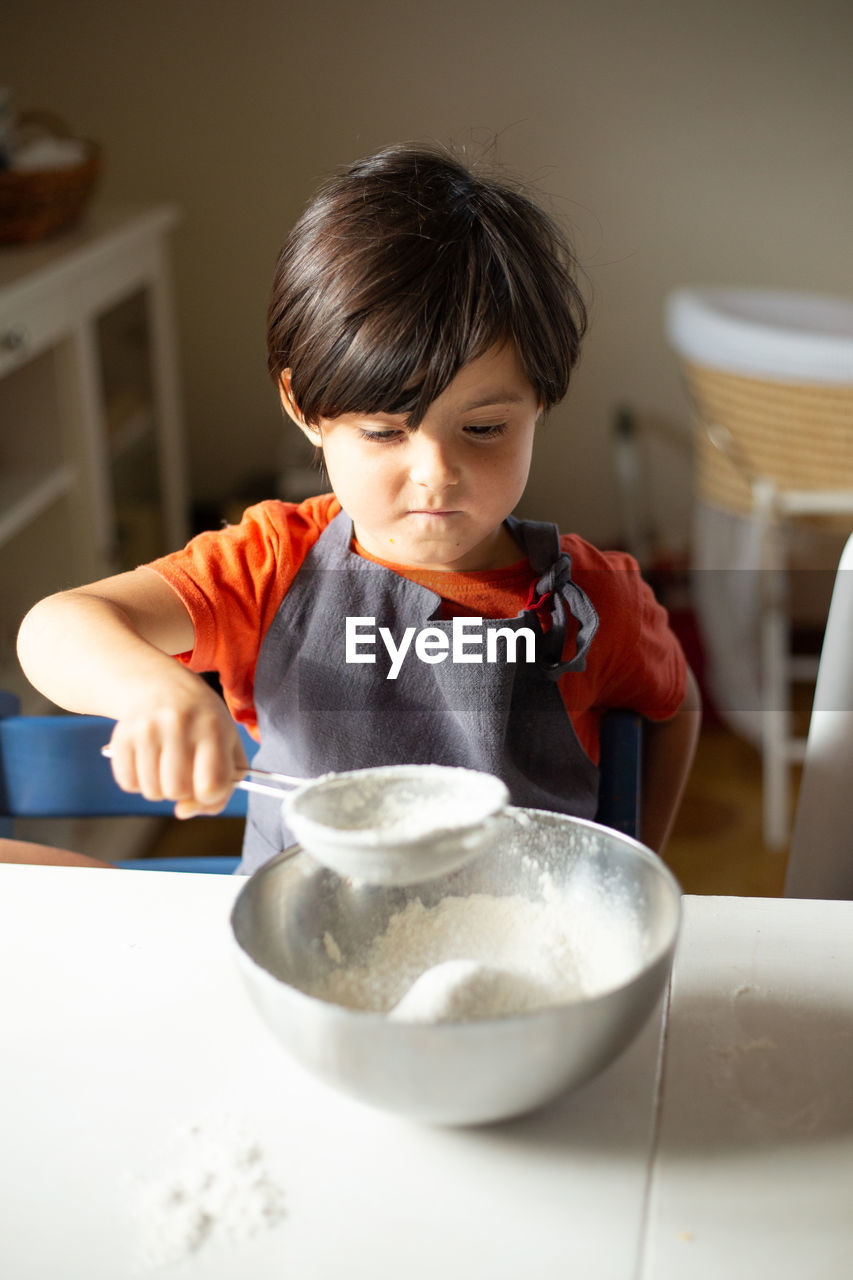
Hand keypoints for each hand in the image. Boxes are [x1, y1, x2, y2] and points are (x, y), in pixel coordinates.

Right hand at [106, 676, 248, 817]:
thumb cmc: (204, 724)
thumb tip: (184, 811)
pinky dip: (139, 781)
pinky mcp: (122, 735)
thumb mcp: (228, 745)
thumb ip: (223, 787)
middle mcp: (178, 724)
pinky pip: (128, 783)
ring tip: (168, 765)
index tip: (207, 787)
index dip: (210, 797)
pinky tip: (149, 762)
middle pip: (177, 791)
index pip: (211, 785)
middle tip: (186, 772)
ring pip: (152, 791)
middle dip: (183, 792)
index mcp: (212, 727)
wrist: (165, 686)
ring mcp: (147, 728)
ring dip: (161, 788)